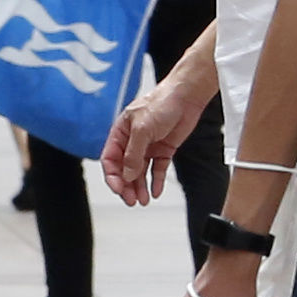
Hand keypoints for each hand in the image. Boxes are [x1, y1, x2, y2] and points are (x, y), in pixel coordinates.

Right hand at [103, 69, 207, 206]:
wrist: (186, 96)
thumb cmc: (161, 103)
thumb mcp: (142, 129)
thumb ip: (133, 153)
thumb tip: (127, 175)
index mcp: (120, 133)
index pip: (110, 159)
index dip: (113, 176)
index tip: (119, 190)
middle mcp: (132, 141)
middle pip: (125, 169)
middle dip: (127, 186)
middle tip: (132, 200)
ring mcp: (148, 146)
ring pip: (140, 172)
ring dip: (140, 187)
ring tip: (143, 200)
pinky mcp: (163, 149)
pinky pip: (157, 169)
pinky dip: (157, 181)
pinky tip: (156, 192)